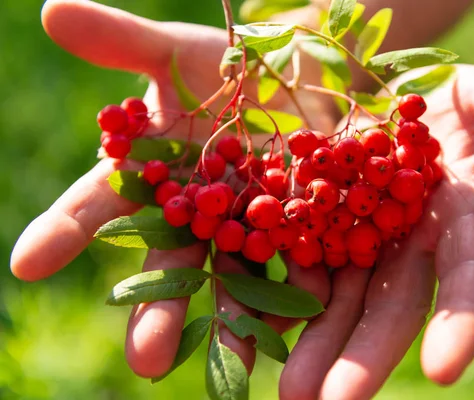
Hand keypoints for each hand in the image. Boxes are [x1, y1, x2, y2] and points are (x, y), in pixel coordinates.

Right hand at [10, 0, 334, 377]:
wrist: (293, 75)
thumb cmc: (225, 65)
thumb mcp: (176, 51)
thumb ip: (121, 42)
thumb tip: (51, 10)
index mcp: (154, 177)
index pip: (101, 207)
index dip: (65, 231)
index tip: (27, 263)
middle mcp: (195, 213)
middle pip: (171, 263)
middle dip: (158, 306)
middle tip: (145, 359)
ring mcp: (248, 226)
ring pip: (236, 280)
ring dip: (233, 323)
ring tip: (235, 368)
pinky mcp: (302, 227)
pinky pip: (299, 264)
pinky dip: (300, 293)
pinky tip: (301, 327)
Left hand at [277, 66, 473, 398]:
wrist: (404, 103)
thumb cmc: (461, 103)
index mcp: (460, 224)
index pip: (469, 279)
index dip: (462, 320)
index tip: (445, 369)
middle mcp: (410, 247)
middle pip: (390, 308)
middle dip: (363, 356)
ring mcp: (361, 240)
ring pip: (337, 299)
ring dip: (312, 346)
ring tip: (289, 391)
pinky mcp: (319, 225)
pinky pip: (297, 262)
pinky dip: (276, 294)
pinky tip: (251, 326)